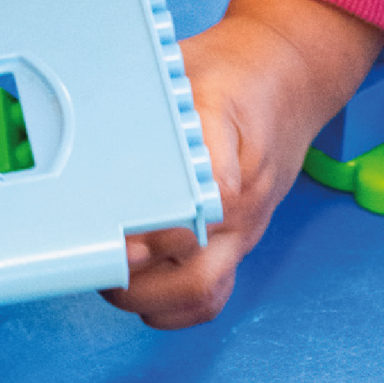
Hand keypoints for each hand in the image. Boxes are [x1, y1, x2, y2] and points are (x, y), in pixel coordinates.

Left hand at [103, 0, 383, 328]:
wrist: (289, 82)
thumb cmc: (232, 78)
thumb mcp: (192, 73)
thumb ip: (149, 108)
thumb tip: (94, 136)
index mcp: (228, 158)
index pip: (197, 214)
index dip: (156, 234)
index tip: (120, 237)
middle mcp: (240, 207)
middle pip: (196, 277)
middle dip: (137, 284)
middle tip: (99, 261)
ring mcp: (243, 232)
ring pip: (202, 294)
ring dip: (150, 300)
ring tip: (112, 278)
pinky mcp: (238, 243)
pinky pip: (212, 297)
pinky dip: (174, 308)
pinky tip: (143, 292)